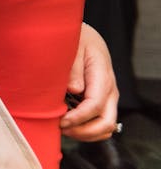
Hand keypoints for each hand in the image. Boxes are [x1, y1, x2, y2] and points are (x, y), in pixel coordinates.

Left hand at [60, 23, 120, 140]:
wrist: (88, 38)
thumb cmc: (78, 40)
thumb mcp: (73, 46)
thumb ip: (74, 68)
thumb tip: (74, 89)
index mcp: (102, 77)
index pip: (94, 106)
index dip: (78, 118)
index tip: (61, 121)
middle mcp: (110, 91)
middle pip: (106, 123)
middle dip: (83, 131)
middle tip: (61, 129)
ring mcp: (108, 98)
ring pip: (106, 127)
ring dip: (86, 134)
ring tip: (64, 129)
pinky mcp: (103, 101)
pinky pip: (102, 123)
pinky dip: (89, 130)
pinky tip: (70, 126)